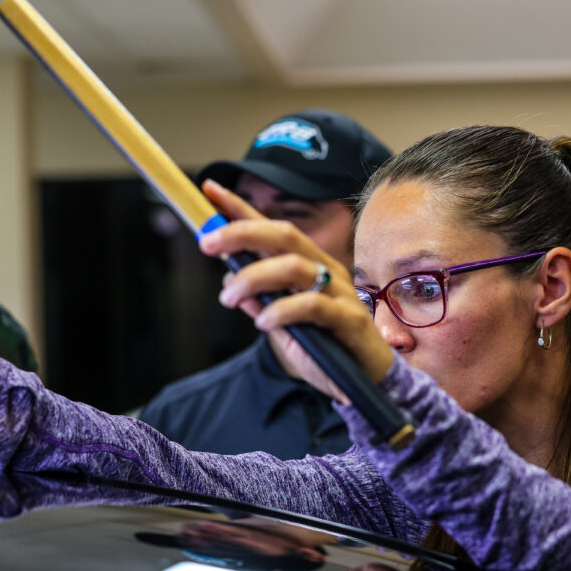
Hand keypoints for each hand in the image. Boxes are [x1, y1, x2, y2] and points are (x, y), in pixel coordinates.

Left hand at [199, 181, 391, 399]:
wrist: (364, 381)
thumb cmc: (323, 347)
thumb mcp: (281, 324)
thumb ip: (259, 302)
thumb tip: (228, 281)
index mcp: (307, 265)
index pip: (271, 228)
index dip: (241, 208)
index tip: (210, 189)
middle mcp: (324, 269)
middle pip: (284, 235)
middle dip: (242, 232)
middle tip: (207, 243)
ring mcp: (339, 292)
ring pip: (294, 266)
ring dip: (254, 278)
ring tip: (229, 298)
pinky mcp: (349, 319)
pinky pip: (313, 305)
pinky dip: (282, 310)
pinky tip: (263, 322)